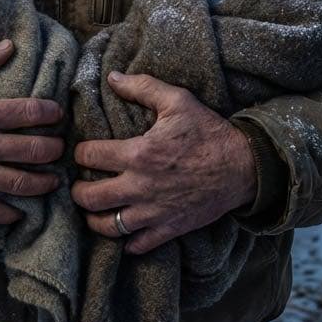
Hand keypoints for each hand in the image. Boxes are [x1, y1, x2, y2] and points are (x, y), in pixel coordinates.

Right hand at [0, 40, 63, 223]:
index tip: (57, 113)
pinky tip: (21, 214)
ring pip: (20, 184)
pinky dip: (10, 216)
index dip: (51, 112)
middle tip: (61, 148)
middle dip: (54, 150)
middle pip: (34, 151)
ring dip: (43, 183)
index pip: (31, 112)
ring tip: (54, 181)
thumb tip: (9, 45)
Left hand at [71, 71, 256, 254]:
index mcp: (139, 153)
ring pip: (108, 226)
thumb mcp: (177, 101)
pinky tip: (124, 229)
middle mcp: (140, 186)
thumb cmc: (209, 132)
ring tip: (95, 210)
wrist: (244, 167)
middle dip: (78, 192)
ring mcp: (154, 212)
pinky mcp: (169, 229)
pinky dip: (126, 241)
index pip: (89, 156)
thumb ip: (142, 87)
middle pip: (90, 198)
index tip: (82, 152)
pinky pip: (137, 244)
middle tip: (80, 185)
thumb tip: (112, 77)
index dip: (80, 153)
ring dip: (95, 219)